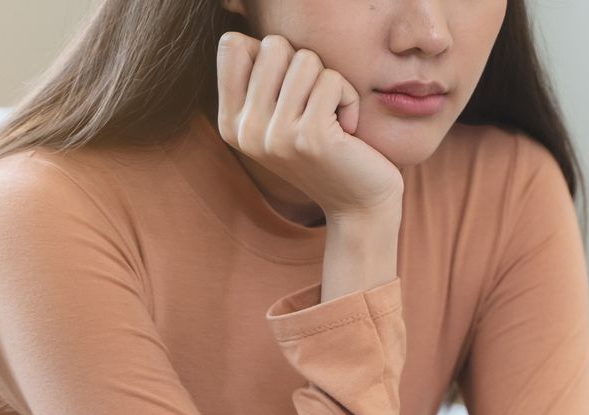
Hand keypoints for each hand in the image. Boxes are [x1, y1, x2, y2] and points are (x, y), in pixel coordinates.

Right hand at [216, 32, 402, 219]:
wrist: (358, 206)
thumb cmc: (326, 152)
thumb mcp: (280, 118)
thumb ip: (262, 80)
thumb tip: (254, 34)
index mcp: (230, 122)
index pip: (231, 44)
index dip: (270, 53)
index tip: (289, 87)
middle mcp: (245, 130)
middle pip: (272, 44)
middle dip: (305, 65)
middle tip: (315, 103)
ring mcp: (276, 135)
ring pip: (305, 58)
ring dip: (329, 82)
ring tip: (331, 116)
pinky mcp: (310, 137)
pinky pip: (332, 80)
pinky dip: (349, 97)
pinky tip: (347, 129)